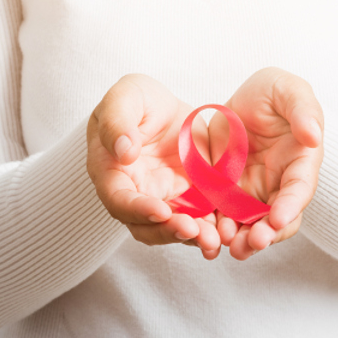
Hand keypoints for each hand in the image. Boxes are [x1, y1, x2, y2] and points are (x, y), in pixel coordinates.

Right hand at [87, 74, 221, 258]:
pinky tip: (227, 232)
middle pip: (144, 225)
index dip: (137, 209)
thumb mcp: (124, 97)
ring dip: (191, 237)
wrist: (161, 108)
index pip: (118, 199)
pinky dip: (210, 229)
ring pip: (171, 229)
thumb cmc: (133, 100)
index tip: (161, 210)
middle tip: (193, 230)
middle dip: (168, 231)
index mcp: (110, 172)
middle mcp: (134, 193)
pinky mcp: (188, 199)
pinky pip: (198, 220)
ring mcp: (162, 199)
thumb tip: (123, 152)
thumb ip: (116, 122)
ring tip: (213, 239)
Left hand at [209, 68, 323, 259]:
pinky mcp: (224, 192)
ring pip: (248, 224)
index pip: (298, 189)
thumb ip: (303, 109)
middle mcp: (277, 184)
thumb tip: (313, 136)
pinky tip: (205, 236)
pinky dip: (216, 229)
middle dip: (266, 234)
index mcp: (299, 162)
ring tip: (227, 246)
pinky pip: (220, 216)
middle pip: (276, 218)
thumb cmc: (271, 92)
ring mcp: (250, 191)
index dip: (290, 206)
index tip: (279, 220)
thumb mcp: (287, 89)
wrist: (239, 100)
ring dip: (241, 239)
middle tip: (252, 244)